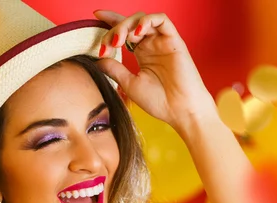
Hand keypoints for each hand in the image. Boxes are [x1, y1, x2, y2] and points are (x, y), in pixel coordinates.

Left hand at [93, 10, 217, 134]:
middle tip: (107, 45)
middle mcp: (152, 45)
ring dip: (127, 25)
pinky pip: (162, 20)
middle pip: (130, 24)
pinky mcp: (174, 41)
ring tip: (118, 41)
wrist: (180, 111)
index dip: (110, 21)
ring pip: (143, 19)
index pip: (125, 32)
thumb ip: (114, 70)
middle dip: (114, 30)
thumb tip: (97, 60)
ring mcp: (163, 42)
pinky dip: (147, 21)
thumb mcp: (130, 84)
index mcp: (142, 54)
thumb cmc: (159, 101)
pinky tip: (137, 33)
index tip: (95, 17)